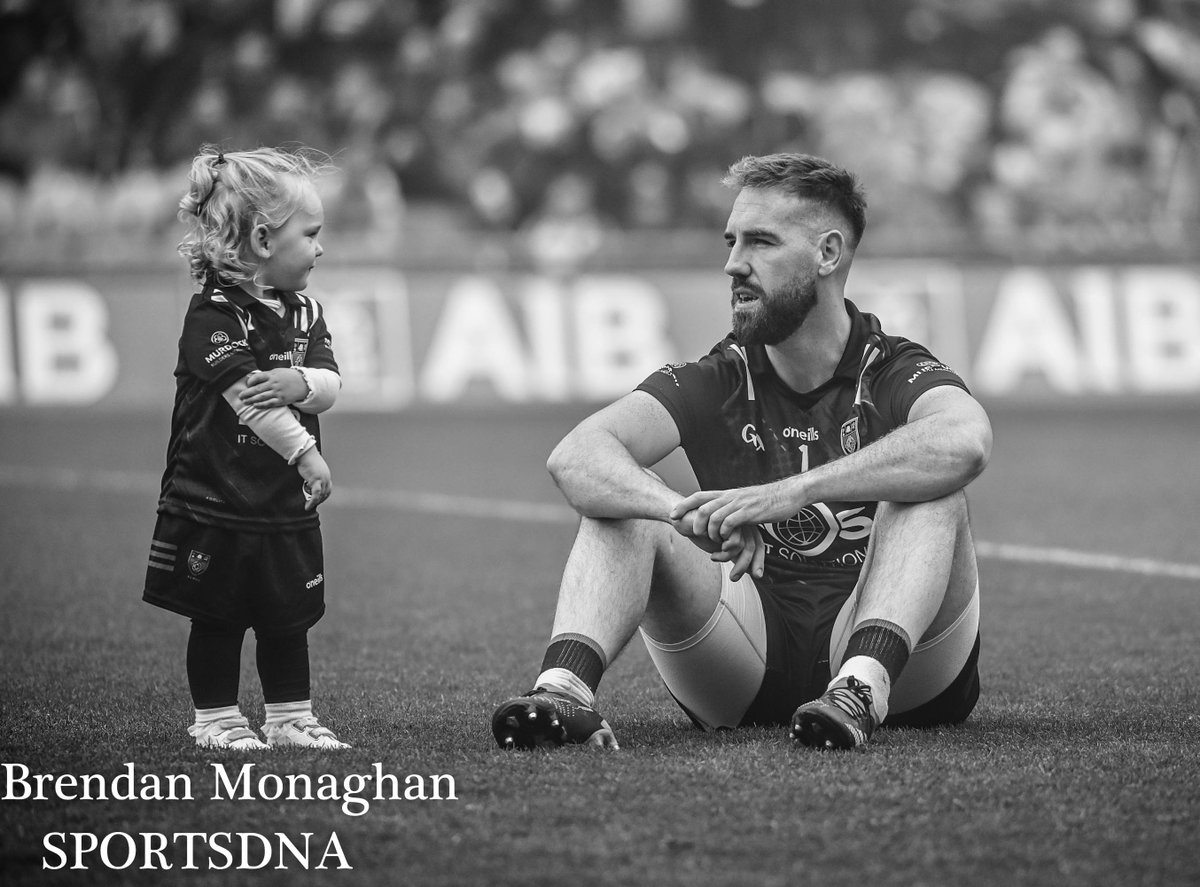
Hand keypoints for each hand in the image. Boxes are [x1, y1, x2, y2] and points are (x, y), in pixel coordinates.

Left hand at [240, 368, 307, 407]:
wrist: (303, 383)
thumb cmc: (289, 376)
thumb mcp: (277, 372)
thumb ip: (266, 375)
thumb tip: (253, 378)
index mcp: (272, 375)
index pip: (257, 378)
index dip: (250, 382)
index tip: (247, 385)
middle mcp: (274, 384)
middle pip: (256, 389)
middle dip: (247, 393)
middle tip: (240, 396)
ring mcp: (278, 392)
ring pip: (261, 397)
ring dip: (251, 400)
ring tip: (245, 402)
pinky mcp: (281, 400)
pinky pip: (269, 403)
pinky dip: (261, 405)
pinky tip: (256, 406)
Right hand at [296, 447, 331, 510]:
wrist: (305, 453)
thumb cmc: (307, 459)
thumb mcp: (313, 469)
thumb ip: (313, 476)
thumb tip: (308, 482)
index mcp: (326, 475)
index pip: (328, 489)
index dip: (324, 496)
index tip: (318, 500)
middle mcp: (326, 478)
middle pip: (326, 493)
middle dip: (319, 501)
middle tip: (311, 504)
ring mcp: (322, 479)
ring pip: (321, 495)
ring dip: (315, 502)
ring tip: (308, 506)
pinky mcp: (316, 480)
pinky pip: (316, 494)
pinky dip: (312, 501)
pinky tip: (308, 505)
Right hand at [670, 510, 765, 580]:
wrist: (684, 517)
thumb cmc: (701, 530)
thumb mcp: (718, 544)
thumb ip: (733, 553)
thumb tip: (749, 572)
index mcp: (742, 526)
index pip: (757, 544)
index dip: (759, 560)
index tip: (757, 575)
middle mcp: (742, 521)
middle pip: (753, 546)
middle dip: (744, 566)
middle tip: (733, 578)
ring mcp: (735, 519)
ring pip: (743, 546)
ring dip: (727, 557)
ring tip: (714, 557)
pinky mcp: (728, 520)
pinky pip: (734, 542)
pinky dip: (723, 551)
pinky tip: (713, 551)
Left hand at [671, 479, 801, 540]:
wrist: (789, 494)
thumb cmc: (768, 500)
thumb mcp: (744, 501)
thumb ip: (732, 507)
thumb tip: (721, 514)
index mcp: (727, 494)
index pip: (699, 495)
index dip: (683, 504)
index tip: (671, 515)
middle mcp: (730, 497)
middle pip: (702, 506)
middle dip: (693, 522)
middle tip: (691, 534)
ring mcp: (739, 504)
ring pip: (713, 516)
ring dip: (709, 531)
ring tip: (713, 540)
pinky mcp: (750, 513)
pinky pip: (729, 523)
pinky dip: (724, 533)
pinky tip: (727, 539)